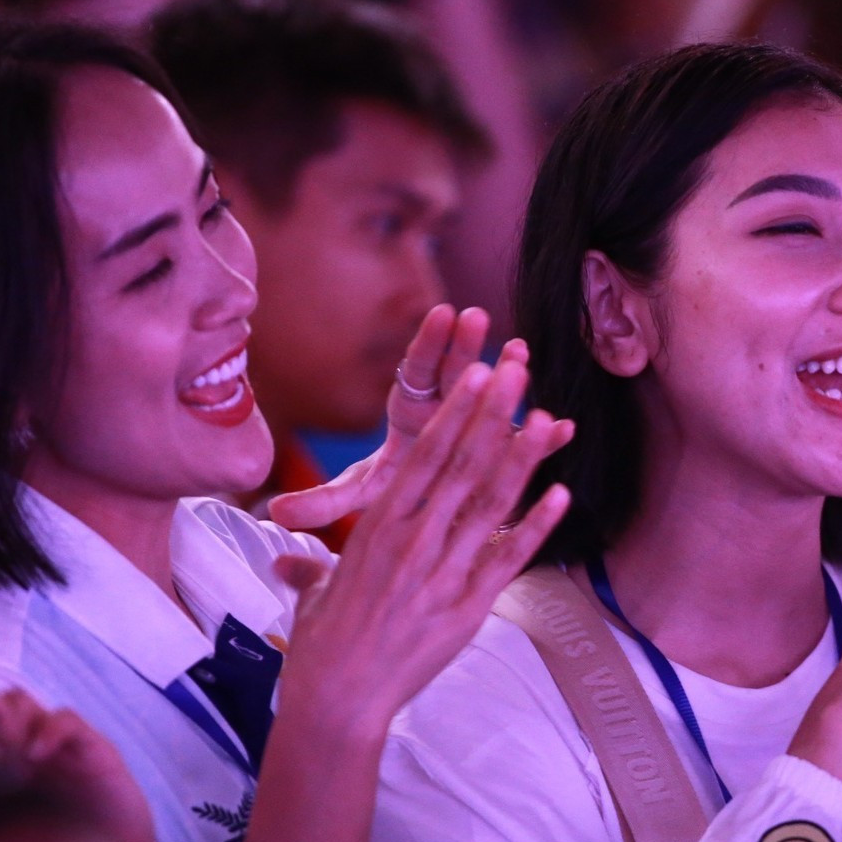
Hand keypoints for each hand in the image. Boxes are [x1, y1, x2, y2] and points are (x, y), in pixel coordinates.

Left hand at [268, 305, 549, 531]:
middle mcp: (447, 413)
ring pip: (498, 399)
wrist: (425, 528)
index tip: (443, 313)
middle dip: (470, 347)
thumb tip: (277, 512)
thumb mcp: (363, 498)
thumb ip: (327, 502)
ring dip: (512, 375)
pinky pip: (528, 442)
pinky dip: (546, 437)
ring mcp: (480, 431)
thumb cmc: (392, 502)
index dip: (431, 344)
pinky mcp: (507, 455)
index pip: (418, 370)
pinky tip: (564, 430)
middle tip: (481, 319)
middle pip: (457, 373)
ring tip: (525, 354)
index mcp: (410, 415)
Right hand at [275, 356, 571, 738]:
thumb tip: (284, 562)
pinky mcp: (467, 608)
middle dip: (492, 414)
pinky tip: (561, 494)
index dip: (454, 413)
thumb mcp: (314, 595)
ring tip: (547, 418)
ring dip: (521, 457)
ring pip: (489, 503)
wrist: (337, 699)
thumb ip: (308, 568)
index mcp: (377, 526)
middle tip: (517, 369)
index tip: (476, 376)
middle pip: (461, 465)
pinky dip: (535, 525)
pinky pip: (509, 559)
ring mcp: (442, 572)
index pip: (423, 456)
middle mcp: (412, 540)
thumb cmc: (321, 645)